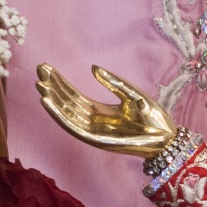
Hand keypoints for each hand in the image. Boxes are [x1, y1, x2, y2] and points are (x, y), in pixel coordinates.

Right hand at [35, 64, 179, 158]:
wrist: (167, 137)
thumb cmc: (153, 117)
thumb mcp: (132, 94)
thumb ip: (113, 82)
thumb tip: (92, 68)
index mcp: (100, 109)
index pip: (73, 94)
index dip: (60, 82)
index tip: (47, 67)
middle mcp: (92, 120)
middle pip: (66, 102)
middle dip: (52, 86)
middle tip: (39, 70)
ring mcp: (93, 130)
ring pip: (66, 114)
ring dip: (52, 100)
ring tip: (40, 85)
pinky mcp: (95, 139)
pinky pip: (72, 126)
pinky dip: (58, 115)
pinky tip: (48, 102)